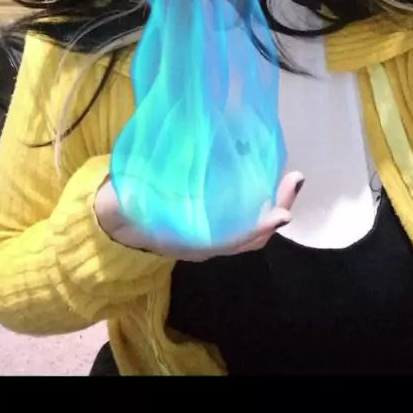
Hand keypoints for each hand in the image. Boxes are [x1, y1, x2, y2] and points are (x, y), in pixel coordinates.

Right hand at [94, 171, 304, 261]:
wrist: (118, 221)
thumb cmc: (123, 210)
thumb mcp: (120, 206)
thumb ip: (124, 202)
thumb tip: (127, 195)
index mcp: (189, 242)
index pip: (231, 240)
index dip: (256, 229)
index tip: (281, 215)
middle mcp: (209, 240)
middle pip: (253, 235)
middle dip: (277, 209)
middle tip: (294, 178)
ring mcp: (215, 230)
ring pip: (254, 224)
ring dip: (275, 202)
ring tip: (291, 176)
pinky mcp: (216, 217)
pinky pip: (246, 212)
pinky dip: (261, 196)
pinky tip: (265, 171)